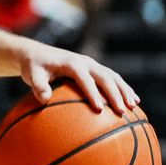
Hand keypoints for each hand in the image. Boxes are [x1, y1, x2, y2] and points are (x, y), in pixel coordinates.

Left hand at [19, 43, 138, 113]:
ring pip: (113, 76)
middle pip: (105, 76)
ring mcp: (92, 64)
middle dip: (115, 93)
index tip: (99, 108)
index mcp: (71, 62)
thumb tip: (44, 99)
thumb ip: (37, 86)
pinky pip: (112, 78)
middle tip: (122, 111)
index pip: (84, 78)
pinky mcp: (95, 69)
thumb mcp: (31, 74)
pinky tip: (133, 101)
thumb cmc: (34, 67)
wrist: (37, 54)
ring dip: (124, 90)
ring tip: (133, 107)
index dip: (92, 92)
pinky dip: (124, 88)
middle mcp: (85, 61)